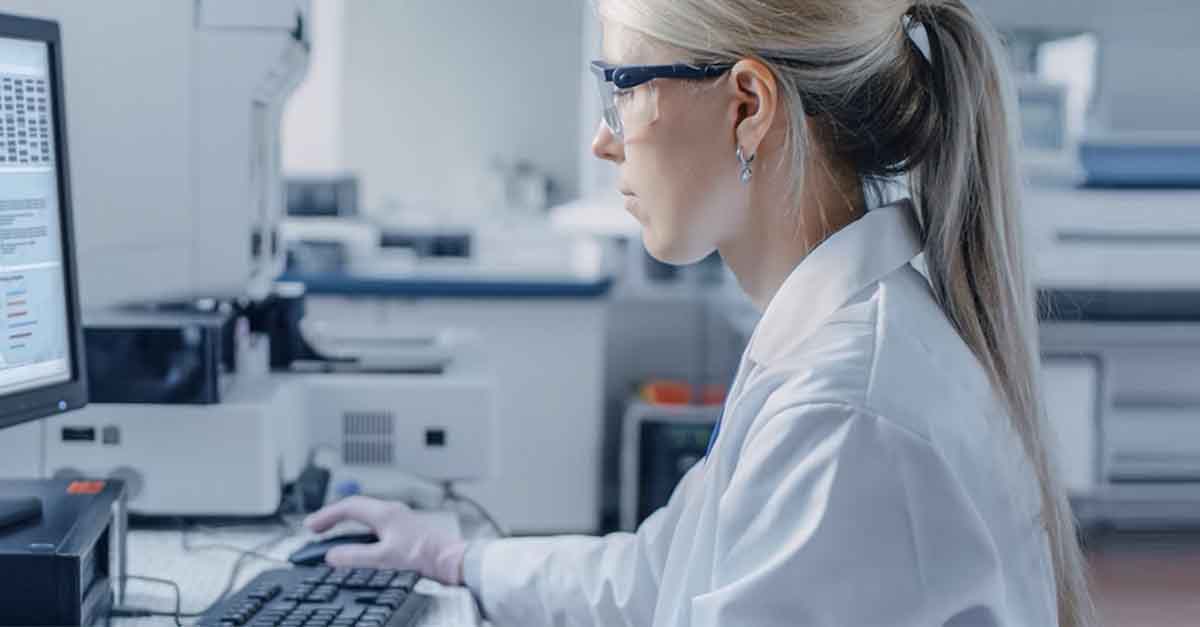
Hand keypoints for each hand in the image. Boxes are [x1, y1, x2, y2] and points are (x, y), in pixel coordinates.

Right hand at [303, 496, 467, 585]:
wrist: (452, 560)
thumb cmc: (425, 556)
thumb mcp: (384, 559)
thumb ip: (355, 556)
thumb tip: (332, 556)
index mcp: (385, 513)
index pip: (348, 507)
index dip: (326, 516)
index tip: (310, 526)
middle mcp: (392, 512)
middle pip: (356, 508)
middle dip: (333, 517)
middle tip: (316, 529)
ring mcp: (400, 519)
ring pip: (366, 515)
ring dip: (347, 523)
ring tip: (332, 535)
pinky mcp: (405, 530)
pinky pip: (375, 524)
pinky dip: (360, 531)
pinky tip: (359, 542)